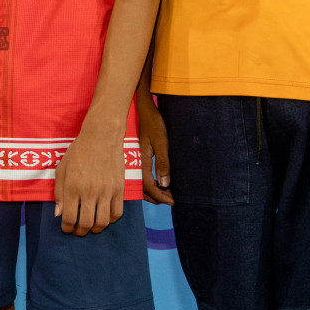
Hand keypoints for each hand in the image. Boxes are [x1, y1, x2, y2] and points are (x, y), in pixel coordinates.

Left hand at [53, 128, 124, 235]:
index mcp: (73, 187)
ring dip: (95, 229)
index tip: (66, 229)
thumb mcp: (62, 169)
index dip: (67, 228)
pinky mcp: (119, 190)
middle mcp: (90, 192)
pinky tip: (104, 217)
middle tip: (78, 231)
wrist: (101, 137)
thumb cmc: (78, 152)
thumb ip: (59, 193)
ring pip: (102, 222)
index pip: (69, 218)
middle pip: (86, 224)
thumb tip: (58, 214)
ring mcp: (106, 192)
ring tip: (91, 227)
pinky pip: (117, 213)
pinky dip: (110, 220)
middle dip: (80, 232)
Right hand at [136, 86, 172, 205]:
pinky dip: (151, 183)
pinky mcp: (140, 155)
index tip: (172, 201)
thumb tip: (164, 183)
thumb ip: (163, 163)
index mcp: (142, 160)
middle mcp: (137, 162)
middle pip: (143, 187)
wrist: (144, 108)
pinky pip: (143, 175)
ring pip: (142, 182)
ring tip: (166, 194)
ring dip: (153, 191)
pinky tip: (159, 182)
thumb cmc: (154, 123)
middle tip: (170, 201)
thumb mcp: (162, 142)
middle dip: (156, 197)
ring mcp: (137, 159)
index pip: (149, 185)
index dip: (160, 196)